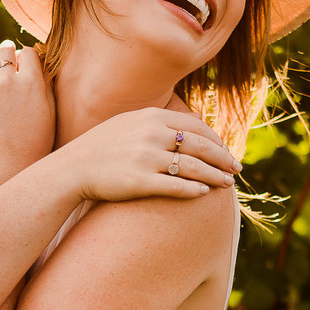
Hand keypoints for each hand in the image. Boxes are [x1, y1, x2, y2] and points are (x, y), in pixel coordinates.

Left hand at [0, 41, 54, 171]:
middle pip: (5, 52)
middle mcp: (7, 82)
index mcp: (32, 83)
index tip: (25, 58)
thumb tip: (40, 63)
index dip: (27, 54)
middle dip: (7, 49)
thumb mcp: (50, 110)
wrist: (12, 164)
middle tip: (6, 49)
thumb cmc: (37, 139)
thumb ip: (45, 83)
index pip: (28, 53)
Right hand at [59, 106, 242, 202]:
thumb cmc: (103, 147)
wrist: (72, 168)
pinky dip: (194, 189)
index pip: (196, 126)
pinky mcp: (139, 181)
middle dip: (223, 158)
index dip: (216, 140)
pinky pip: (175, 186)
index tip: (227, 152)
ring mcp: (145, 158)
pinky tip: (205, 193)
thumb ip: (161, 121)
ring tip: (228, 184)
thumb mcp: (130, 123)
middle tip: (237, 170)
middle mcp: (151, 134)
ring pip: (192, 167)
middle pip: (200, 146)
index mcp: (151, 117)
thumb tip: (195, 122)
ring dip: (215, 176)